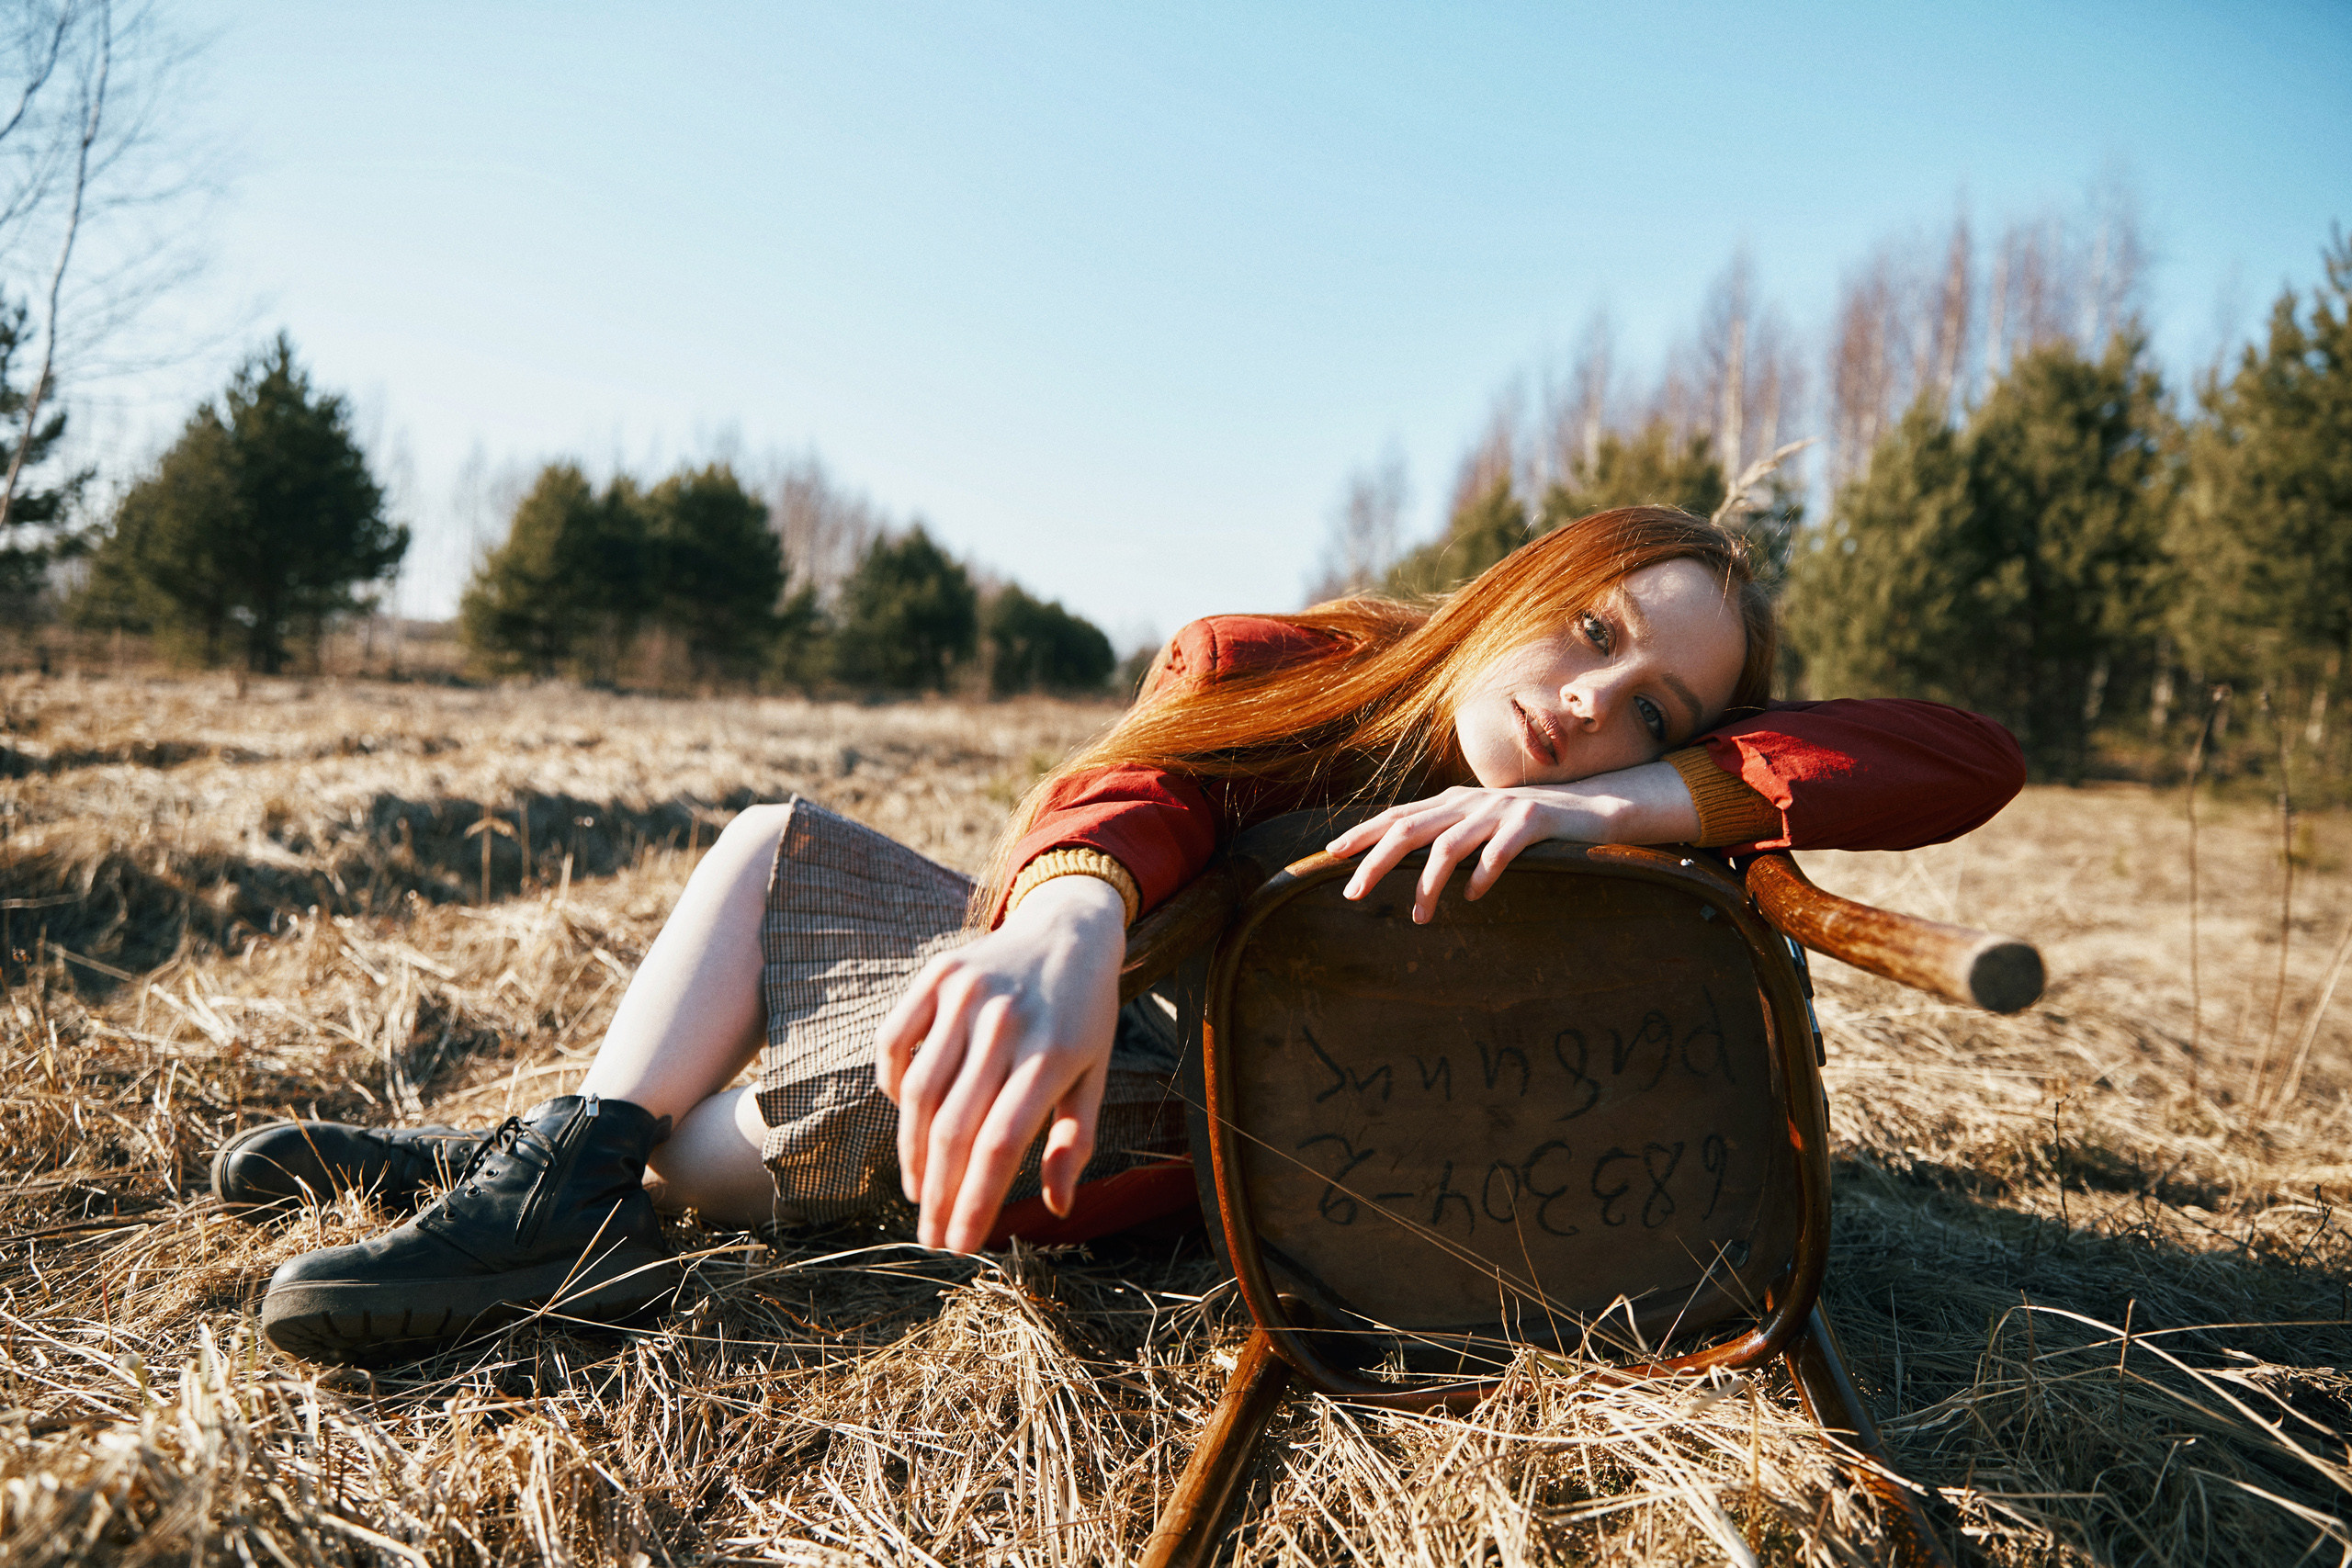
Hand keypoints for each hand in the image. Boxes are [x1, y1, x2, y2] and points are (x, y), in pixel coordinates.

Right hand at [873, 875, 1125, 1251]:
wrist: (1069, 929)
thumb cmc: (1085, 1015)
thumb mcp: (1094, 1075)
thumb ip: (1074, 1141)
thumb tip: (1056, 1208)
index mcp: (1052, 1054)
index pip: (1000, 1145)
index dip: (974, 1201)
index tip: (961, 1244)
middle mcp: (1006, 1023)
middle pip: (954, 1128)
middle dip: (938, 1193)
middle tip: (931, 1235)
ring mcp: (966, 995)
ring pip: (919, 1093)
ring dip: (912, 1153)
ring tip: (920, 1190)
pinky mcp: (936, 975)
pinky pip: (894, 1044)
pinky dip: (893, 1087)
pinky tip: (909, 1118)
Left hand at [1324, 760, 1700, 922]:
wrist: (1593, 809)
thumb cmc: (1530, 827)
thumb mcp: (1481, 826)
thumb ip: (1447, 835)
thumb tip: (1403, 858)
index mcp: (1453, 803)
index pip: (1397, 815)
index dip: (1363, 833)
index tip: (1331, 854)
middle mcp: (1470, 802)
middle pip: (1410, 829)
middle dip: (1376, 861)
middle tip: (1352, 893)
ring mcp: (1500, 810)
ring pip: (1449, 845)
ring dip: (1428, 884)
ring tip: (1421, 918)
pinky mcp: (1532, 823)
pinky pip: (1499, 852)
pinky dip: (1482, 875)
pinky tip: (1473, 897)